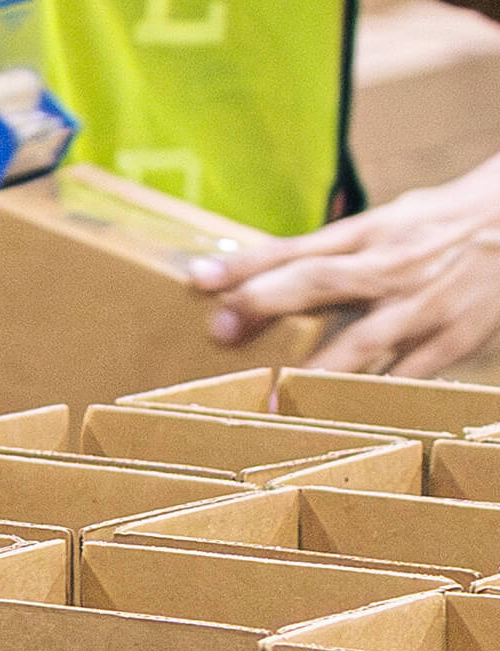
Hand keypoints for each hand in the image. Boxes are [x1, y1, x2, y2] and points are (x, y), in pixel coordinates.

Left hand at [188, 155, 499, 376]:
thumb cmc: (435, 229)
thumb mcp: (381, 228)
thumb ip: (322, 258)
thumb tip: (248, 284)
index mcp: (369, 234)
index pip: (296, 248)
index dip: (245, 264)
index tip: (199, 279)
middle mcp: (391, 267)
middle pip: (320, 283)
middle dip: (267, 303)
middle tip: (219, 328)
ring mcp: (421, 307)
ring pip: (362, 341)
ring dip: (313, 373)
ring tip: (272, 401)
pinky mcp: (451, 342)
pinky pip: (405, 378)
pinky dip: (372, 399)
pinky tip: (336, 422)